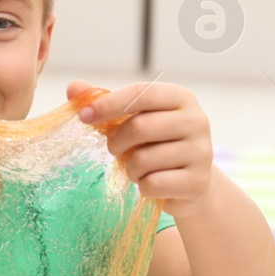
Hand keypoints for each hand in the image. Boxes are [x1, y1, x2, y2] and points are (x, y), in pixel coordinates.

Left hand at [69, 79, 213, 215]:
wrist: (190, 184)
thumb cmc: (157, 146)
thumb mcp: (134, 121)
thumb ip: (106, 104)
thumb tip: (73, 87)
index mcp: (181, 98)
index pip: (141, 93)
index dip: (109, 103)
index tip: (83, 116)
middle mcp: (197, 121)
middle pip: (140, 127)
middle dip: (117, 142)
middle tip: (115, 150)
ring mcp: (201, 152)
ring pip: (144, 160)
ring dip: (130, 168)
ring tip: (138, 169)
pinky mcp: (197, 182)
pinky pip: (153, 184)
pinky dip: (143, 187)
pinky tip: (152, 184)